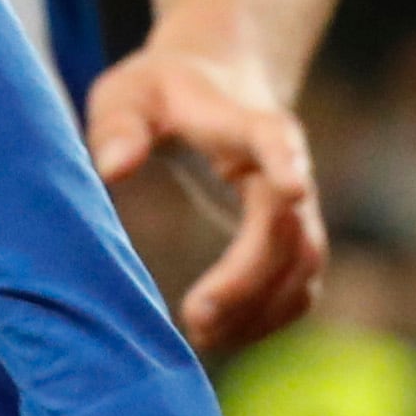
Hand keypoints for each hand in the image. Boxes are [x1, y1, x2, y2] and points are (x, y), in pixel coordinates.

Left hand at [86, 36, 326, 357]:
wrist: (218, 79)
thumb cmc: (160, 90)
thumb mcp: (126, 93)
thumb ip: (118, 125)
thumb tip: (113, 169)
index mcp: (243, 121)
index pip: (274, 138)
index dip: (286, 161)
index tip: (293, 188)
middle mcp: (285, 167)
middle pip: (289, 228)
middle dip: (249, 278)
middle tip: (195, 318)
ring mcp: (296, 206)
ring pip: (302, 267)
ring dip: (260, 309)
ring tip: (201, 337)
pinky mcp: (291, 237)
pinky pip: (297, 287)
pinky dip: (266, 317)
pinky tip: (221, 336)